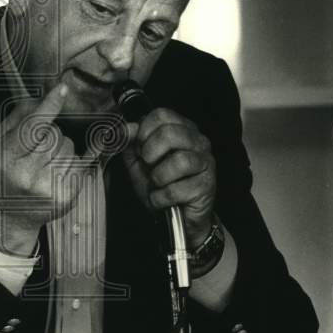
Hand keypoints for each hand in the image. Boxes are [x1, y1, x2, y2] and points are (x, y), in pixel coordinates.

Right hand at [0, 82, 98, 256]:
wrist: (7, 214)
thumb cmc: (2, 172)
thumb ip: (18, 117)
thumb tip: (43, 97)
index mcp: (7, 158)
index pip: (33, 127)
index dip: (49, 106)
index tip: (62, 89)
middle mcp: (27, 174)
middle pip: (54, 135)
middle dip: (51, 133)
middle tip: (37, 147)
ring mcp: (49, 188)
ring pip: (69, 148)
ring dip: (61, 148)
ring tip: (45, 162)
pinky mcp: (67, 197)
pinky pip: (79, 164)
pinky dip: (71, 161)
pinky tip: (56, 169)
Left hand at [120, 107, 216, 247]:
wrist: (178, 218)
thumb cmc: (161, 186)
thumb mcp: (139, 162)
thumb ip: (131, 143)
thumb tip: (126, 128)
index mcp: (182, 129)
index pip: (162, 114)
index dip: (143, 131)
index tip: (139, 147)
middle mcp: (198, 141)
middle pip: (169, 133)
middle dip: (149, 153)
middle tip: (148, 166)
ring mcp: (205, 162)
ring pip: (177, 161)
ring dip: (158, 177)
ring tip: (158, 184)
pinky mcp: (206, 186)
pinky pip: (175, 189)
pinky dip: (160, 197)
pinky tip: (162, 198)